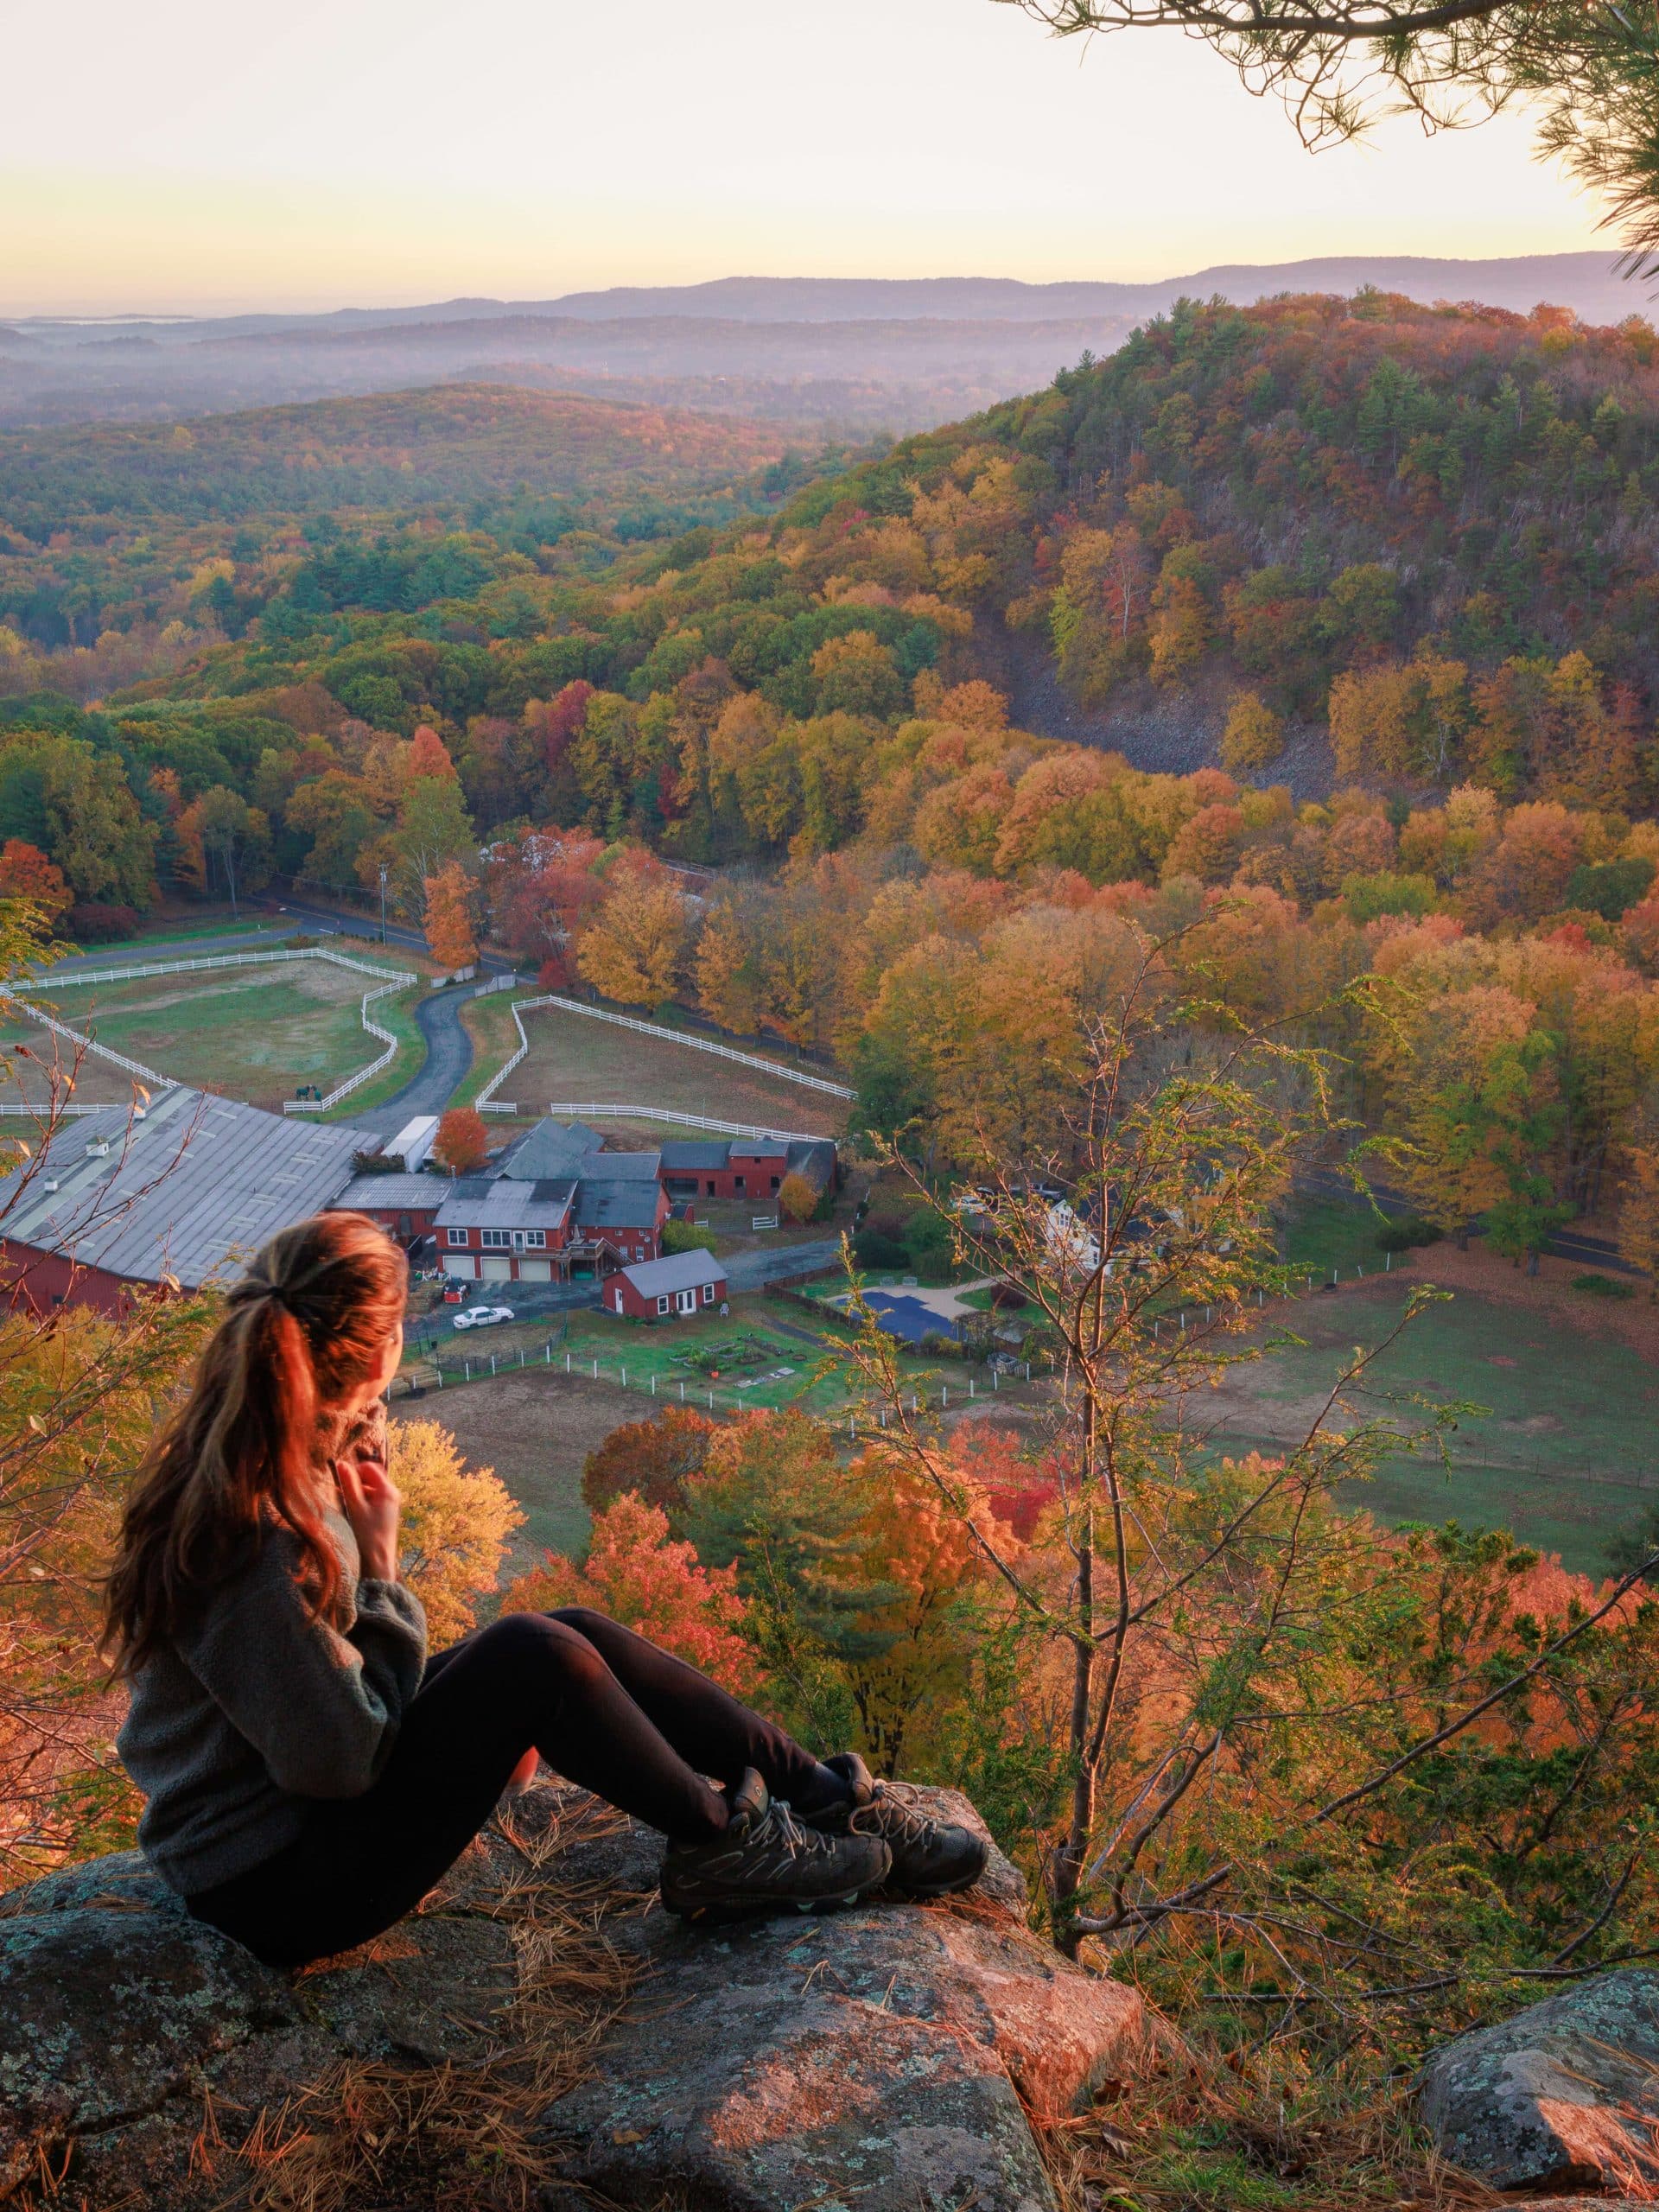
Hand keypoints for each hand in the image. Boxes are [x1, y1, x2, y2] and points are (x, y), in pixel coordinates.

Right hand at [335, 1454, 400, 1583]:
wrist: (378, 1562)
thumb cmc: (367, 1535)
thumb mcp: (355, 1507)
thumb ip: (348, 1484)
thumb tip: (341, 1463)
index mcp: (388, 1490)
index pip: (370, 1467)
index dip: (354, 1470)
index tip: (340, 1480)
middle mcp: (393, 1494)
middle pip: (371, 1477)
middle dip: (355, 1480)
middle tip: (340, 1491)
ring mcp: (391, 1504)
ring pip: (371, 1488)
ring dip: (357, 1491)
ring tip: (344, 1501)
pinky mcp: (386, 1513)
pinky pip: (373, 1499)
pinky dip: (361, 1500)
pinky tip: (351, 1510)